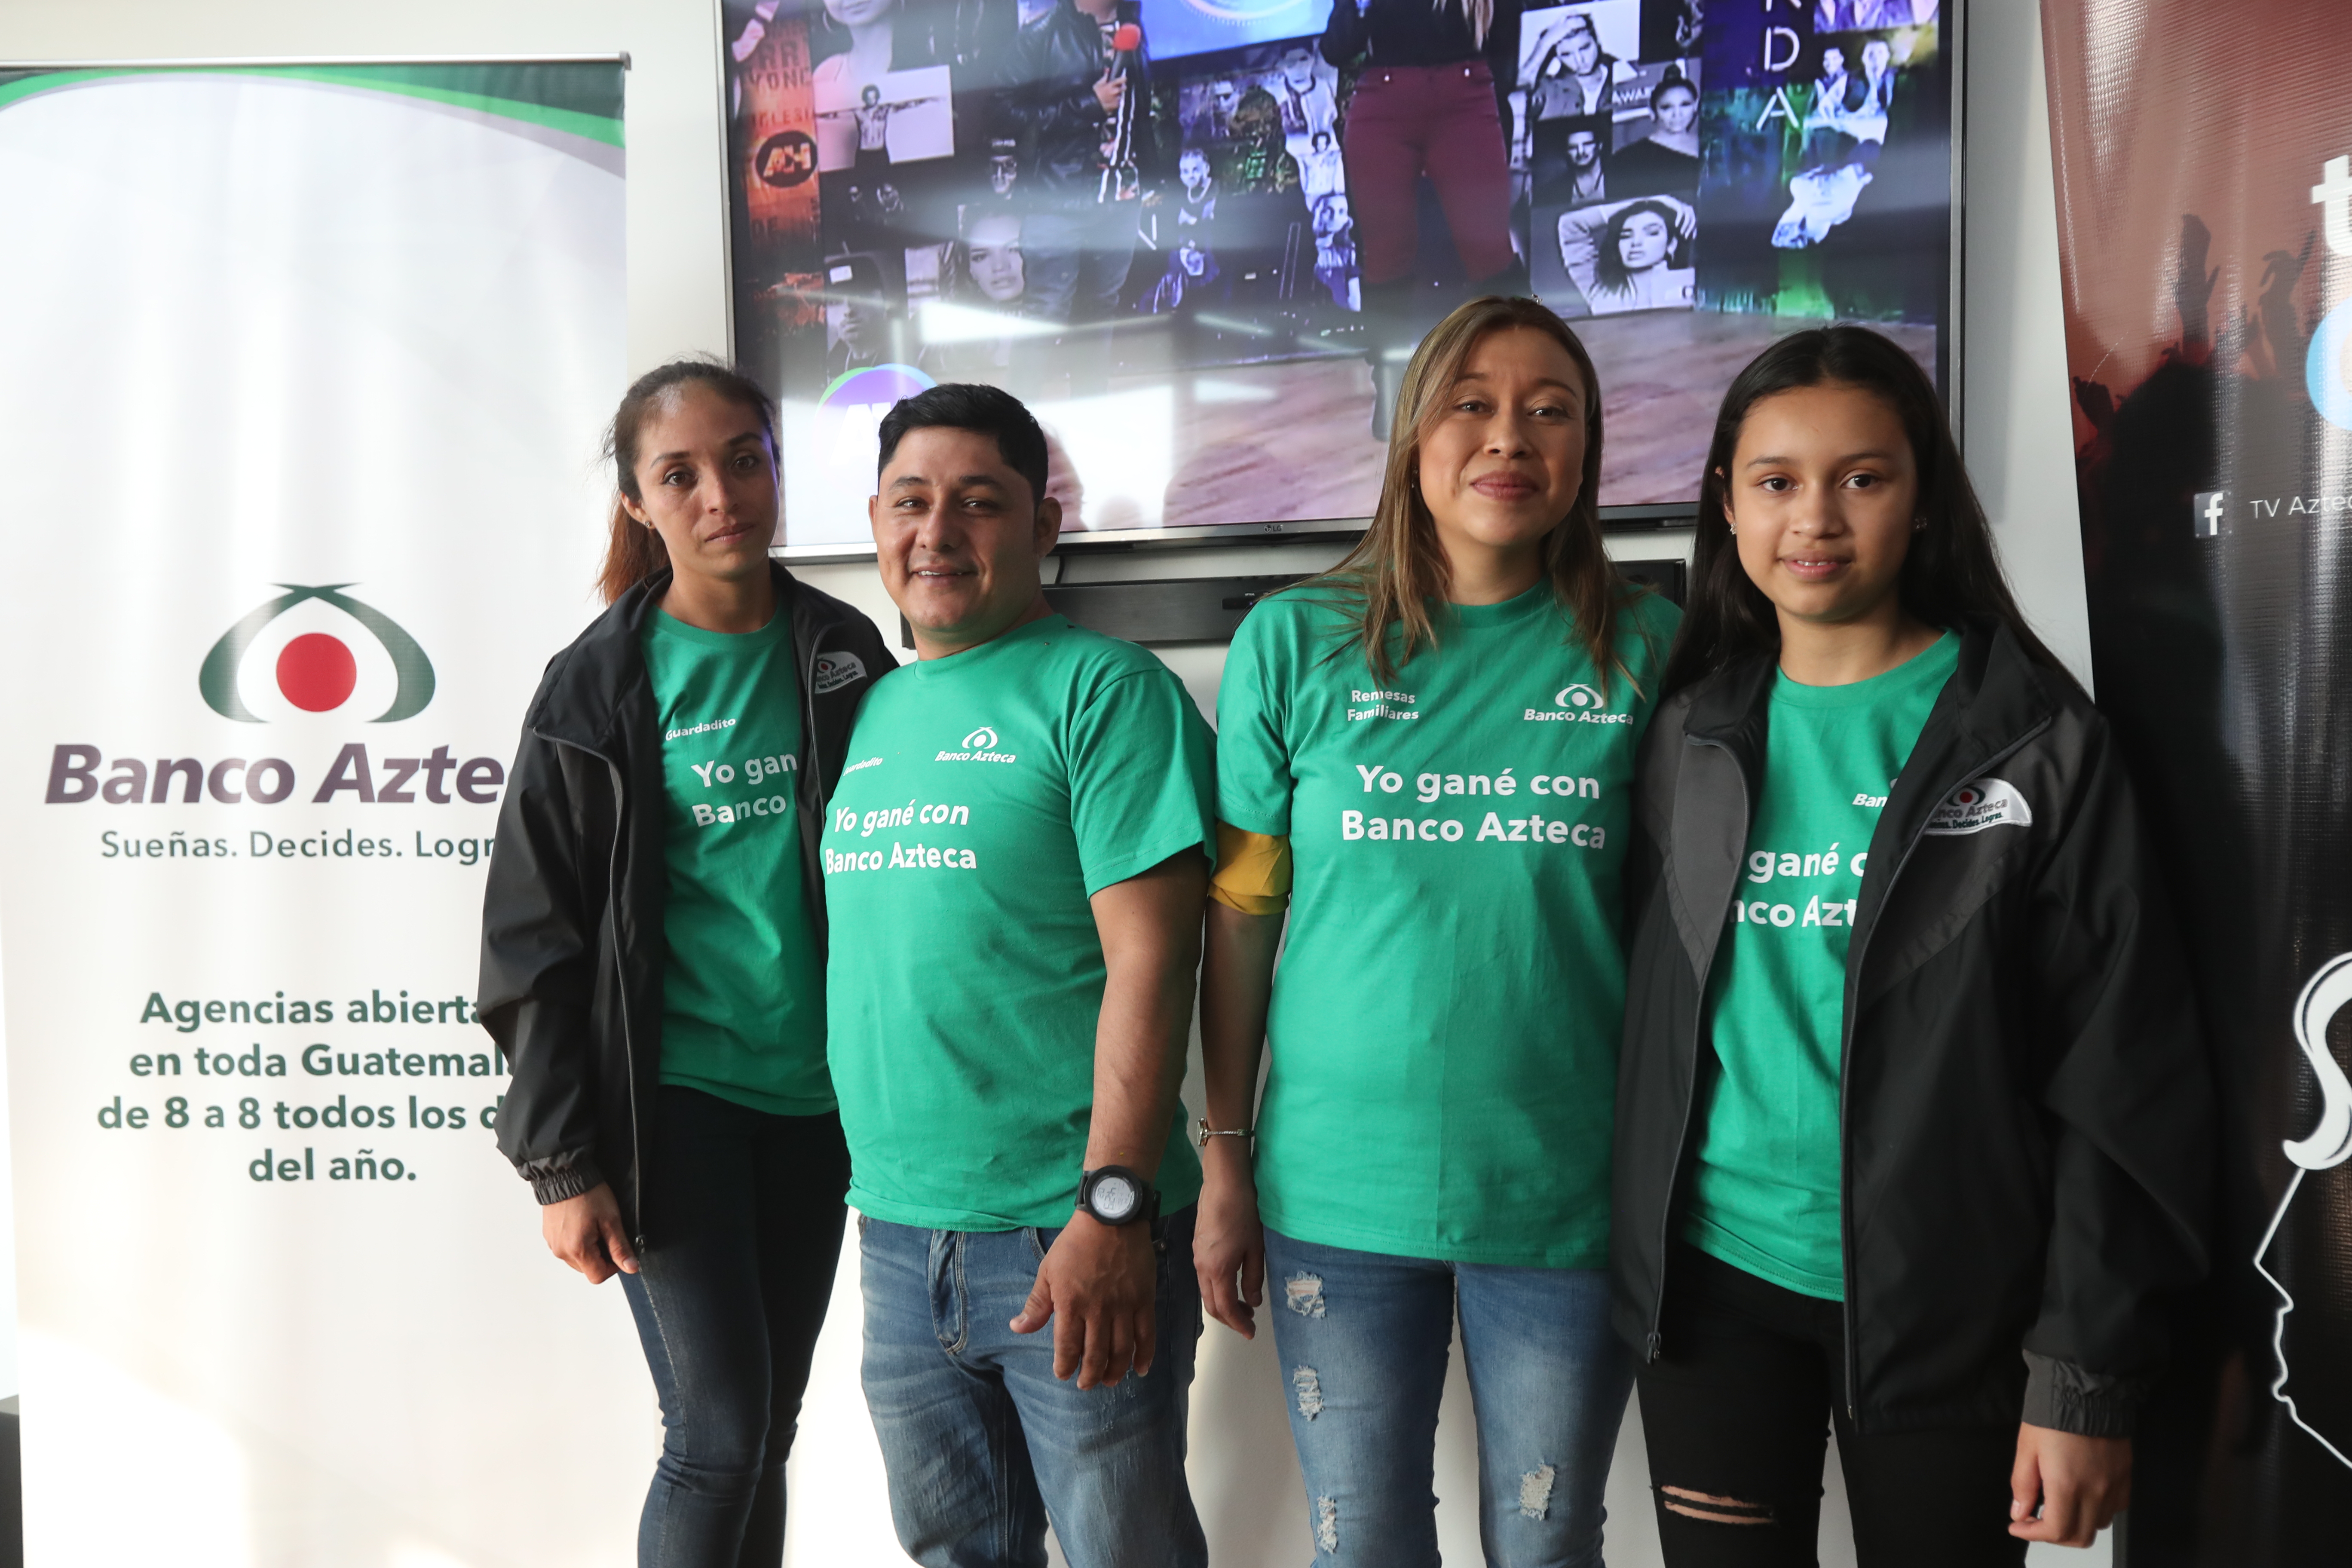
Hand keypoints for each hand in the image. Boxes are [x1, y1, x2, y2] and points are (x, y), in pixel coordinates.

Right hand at [541, 1182, 637, 1283]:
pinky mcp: (549, 1236)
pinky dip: (577, 1242)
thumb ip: (620, 1247)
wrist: (565, 1175)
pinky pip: (566, 1248)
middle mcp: (561, 1251)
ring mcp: (553, 1244)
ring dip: (589, 1249)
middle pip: (587, 1269)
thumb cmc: (588, 1194)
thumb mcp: (611, 1220)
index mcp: (577, 1250)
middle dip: (601, 1257)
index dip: (613, 1267)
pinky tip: (582, 1224)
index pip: (598, 1276)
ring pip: (577, 1259)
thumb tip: (631, 1268)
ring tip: (594, 1226)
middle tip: (607, 1233)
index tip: (618, 1249)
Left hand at [1011, 1211, 1156, 1387]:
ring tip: (1109, 1381)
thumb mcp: (1048, 1270)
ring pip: (1121, 1350)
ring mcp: (1123, 1306)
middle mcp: (1098, 1311)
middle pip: (1095, 1354)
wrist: (1111, 1217)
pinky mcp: (1144, 1300)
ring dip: (1115, 1371)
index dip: (1065, 1366)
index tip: (1063, 1374)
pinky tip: (1140, 1369)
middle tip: (1086, 1385)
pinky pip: (1146, 1334)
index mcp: (1070, 1304)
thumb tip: (1017, 1328)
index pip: (1067, 1347)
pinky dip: (1144, 1355)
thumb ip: (1036, 1304)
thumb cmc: (1075, 1244)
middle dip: (1089, 1375)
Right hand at [1093, 74, 1125, 115]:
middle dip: (1122, 87)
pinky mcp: (1115, 105)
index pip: (1122, 80)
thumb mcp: (1098, 83)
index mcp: (1111, 85)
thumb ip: (1105, 76)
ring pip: (1120, 96)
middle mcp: (1115, 91)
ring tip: (1111, 97)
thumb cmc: (1094, 93)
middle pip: (1124, 88)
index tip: (1123, 79)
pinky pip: (1118, 103)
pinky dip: (1115, 103)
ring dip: (1117, 96)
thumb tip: (1107, 69)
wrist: (1092, 105)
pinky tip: (1110, 102)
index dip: (1123, 79)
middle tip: (1117, 89)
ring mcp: (1116, 98)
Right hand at [1194, 1148, 1264, 1337]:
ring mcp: (1197, 1257)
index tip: (1251, 1332)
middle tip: (1248, 1322)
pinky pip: (1204, 1278)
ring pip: (1206, 1292)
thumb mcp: (1255, 1249)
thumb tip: (1252, 1302)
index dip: (1238, 1323)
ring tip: (1244, 1303)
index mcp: (1217, 1271)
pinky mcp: (1197, 1247)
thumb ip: (1253, 1279)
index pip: (1225, 1308)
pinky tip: (1232, 1282)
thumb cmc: (1244, 1214)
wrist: (1224, 1185)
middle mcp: (1202, 1268)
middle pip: (1211, 1305)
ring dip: (1223, 1303)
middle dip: (1229, 1318)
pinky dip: (1217, 1288)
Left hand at [2009, 1423, 2129, 1545]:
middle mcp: (2095, 1491)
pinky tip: (2082, 1496)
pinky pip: (2115, 1509)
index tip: (2018, 1526)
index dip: (2033, 1535)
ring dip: (2076, 1524)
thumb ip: (2023, 1485)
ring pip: (2098, 1525)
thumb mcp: (2027, 1447)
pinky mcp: (2125, 1477)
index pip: (2056, 1531)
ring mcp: (2114, 1486)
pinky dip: (2097, 1512)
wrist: (2087, 1390)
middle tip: (2035, 1521)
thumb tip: (2020, 1513)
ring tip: (2057, 1506)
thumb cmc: (2054, 1414)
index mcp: (2067, 1485)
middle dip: (2054, 1535)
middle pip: (2080, 1536)